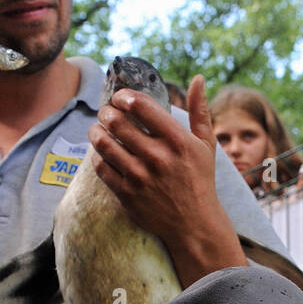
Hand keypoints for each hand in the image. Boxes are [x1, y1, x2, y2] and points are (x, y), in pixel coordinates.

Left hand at [89, 73, 245, 285]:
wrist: (194, 225)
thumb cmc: (200, 180)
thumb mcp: (206, 145)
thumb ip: (200, 110)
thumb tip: (199, 78)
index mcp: (178, 141)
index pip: (141, 106)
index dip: (124, 96)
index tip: (120, 97)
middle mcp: (158, 158)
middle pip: (118, 122)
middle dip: (106, 112)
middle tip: (106, 112)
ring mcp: (141, 177)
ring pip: (104, 144)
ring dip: (96, 131)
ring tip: (98, 129)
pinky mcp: (127, 195)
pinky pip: (102, 168)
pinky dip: (98, 157)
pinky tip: (102, 152)